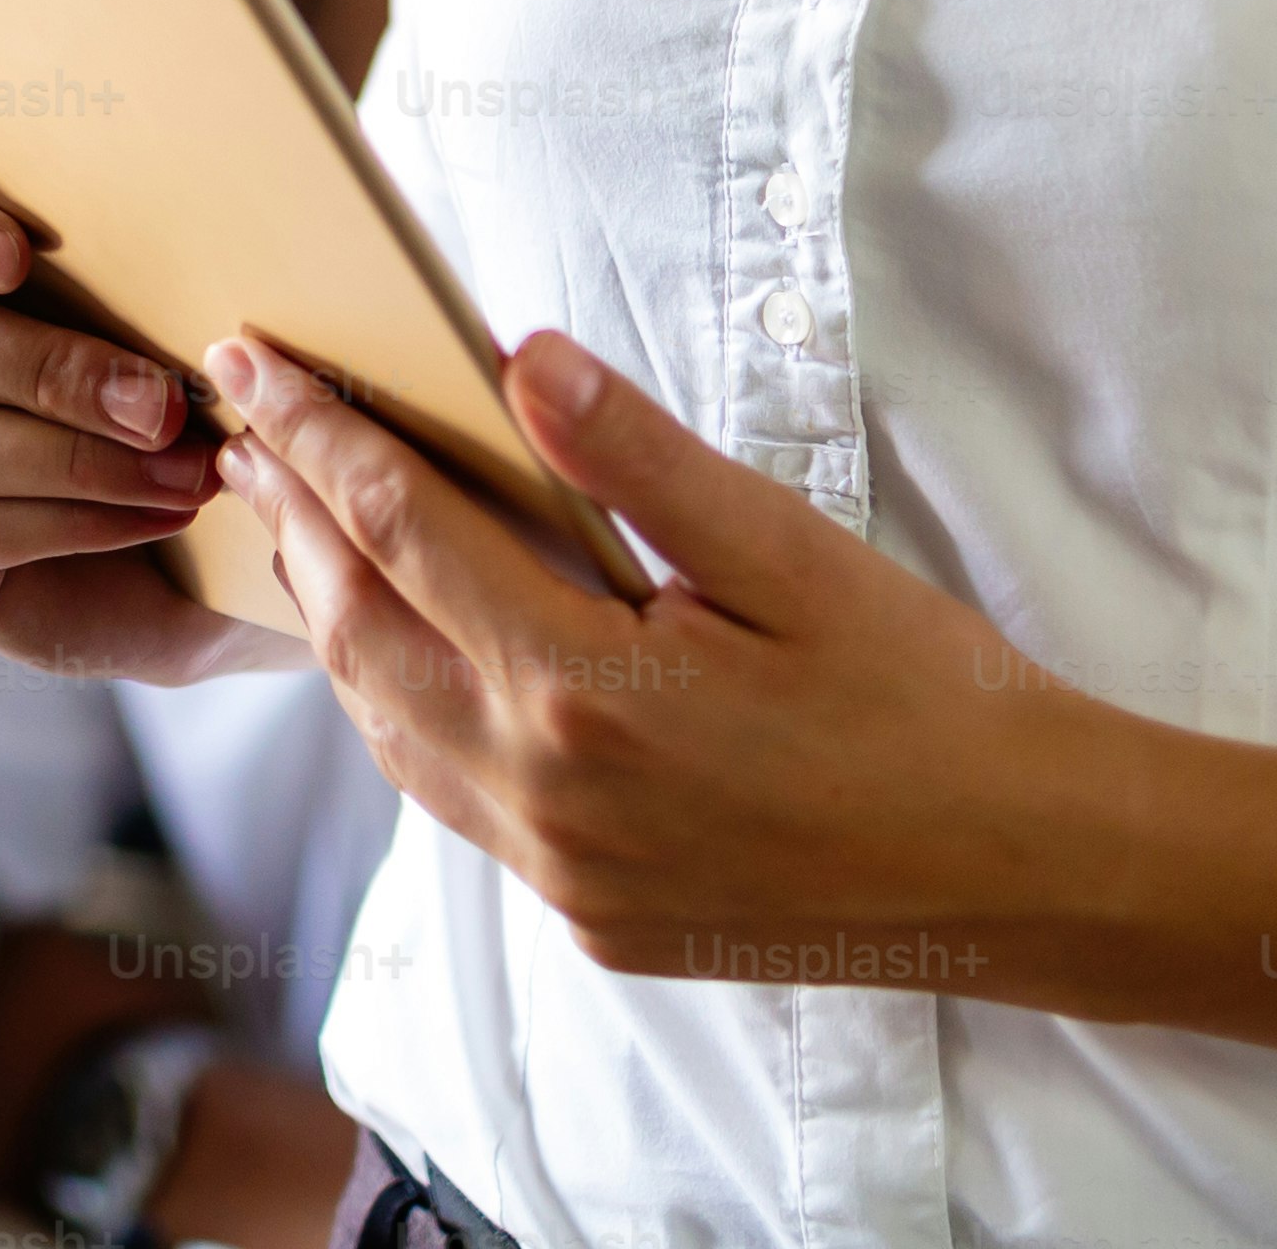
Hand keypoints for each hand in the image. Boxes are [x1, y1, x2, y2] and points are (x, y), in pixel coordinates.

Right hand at [0, 150, 284, 685]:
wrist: (176, 555)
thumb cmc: (159, 404)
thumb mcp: (154, 322)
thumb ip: (141, 271)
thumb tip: (215, 239)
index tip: (11, 253)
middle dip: (48, 367)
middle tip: (159, 402)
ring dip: (79, 458)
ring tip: (185, 474)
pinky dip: (77, 522)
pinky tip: (156, 516)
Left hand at [210, 325, 1082, 977]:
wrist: (1030, 872)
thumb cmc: (928, 696)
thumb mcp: (790, 555)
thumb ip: (641, 461)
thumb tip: (522, 358)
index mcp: (589, 691)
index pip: (403, 529)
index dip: (317, 436)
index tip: (252, 363)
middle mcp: (549, 796)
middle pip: (363, 635)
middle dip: (296, 521)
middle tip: (246, 431)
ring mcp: (565, 872)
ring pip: (394, 731)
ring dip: (338, 623)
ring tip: (304, 526)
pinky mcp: (594, 918)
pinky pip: (457, 803)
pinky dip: (410, 712)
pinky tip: (412, 654)